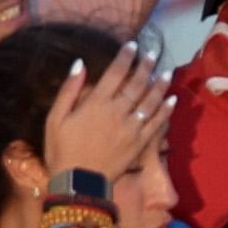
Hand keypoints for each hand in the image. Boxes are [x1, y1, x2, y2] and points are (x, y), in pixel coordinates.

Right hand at [40, 49, 169, 189]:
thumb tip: (79, 63)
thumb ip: (69, 89)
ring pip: (151, 101)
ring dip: (160, 84)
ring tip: (166, 71)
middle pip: (137, 84)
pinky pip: (158, 123)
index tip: (133, 45)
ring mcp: (133, 128)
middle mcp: (118, 111)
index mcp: (96, 103)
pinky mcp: (141, 143)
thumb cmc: (61, 148)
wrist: (79, 181)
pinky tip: (172, 99)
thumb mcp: (55, 117)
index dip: (125, 57)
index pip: (115, 73)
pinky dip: (166, 110)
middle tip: (154, 53)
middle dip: (146, 66)